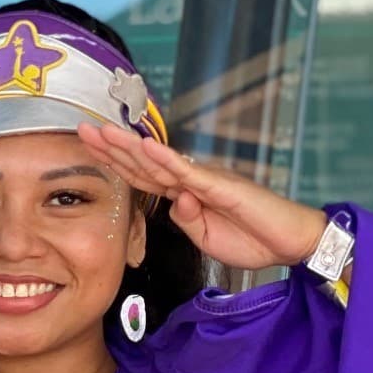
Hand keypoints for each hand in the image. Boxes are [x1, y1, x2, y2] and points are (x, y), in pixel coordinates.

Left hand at [78, 122, 328, 271]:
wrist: (291, 242)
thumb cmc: (252, 238)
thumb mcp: (205, 236)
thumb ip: (184, 219)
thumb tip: (172, 203)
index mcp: (184, 194)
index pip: (141, 175)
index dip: (114, 160)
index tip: (89, 147)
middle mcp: (191, 181)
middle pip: (143, 162)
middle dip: (111, 146)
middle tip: (81, 129)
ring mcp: (205, 180)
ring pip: (159, 162)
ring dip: (130, 146)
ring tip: (103, 132)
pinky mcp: (221, 187)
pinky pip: (188, 172)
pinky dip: (166, 159)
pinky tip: (146, 147)